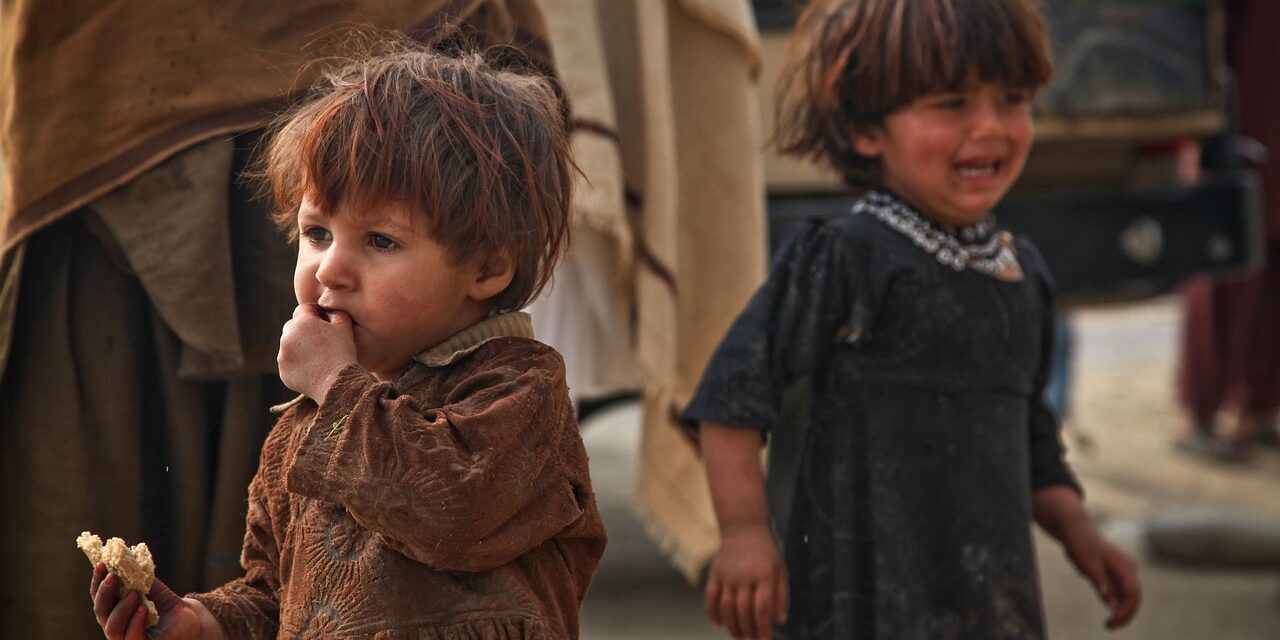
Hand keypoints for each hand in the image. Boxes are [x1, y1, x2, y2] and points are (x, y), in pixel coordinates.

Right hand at [90, 563, 202, 639]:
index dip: (97, 581)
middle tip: (113, 576)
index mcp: (113, 610)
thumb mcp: (148, 585)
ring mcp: (126, 638)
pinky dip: (135, 622)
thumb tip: (121, 553)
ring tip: (134, 593)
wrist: (186, 616)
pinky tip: (142, 609)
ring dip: (121, 608)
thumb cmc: (163, 602)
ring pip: (112, 627)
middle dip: (105, 593)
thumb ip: (133, 574)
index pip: (98, 597)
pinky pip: (132, 638)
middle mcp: (115, 625)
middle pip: (101, 612)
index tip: (101, 563)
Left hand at [278, 303, 357, 400]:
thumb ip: (335, 312)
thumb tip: (327, 311)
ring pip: (289, 345)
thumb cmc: (343, 352)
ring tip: (317, 356)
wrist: (337, 383)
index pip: (304, 309)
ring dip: (300, 346)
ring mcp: (282, 355)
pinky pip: (289, 362)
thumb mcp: (345, 326)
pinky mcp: (283, 371)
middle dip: (304, 329)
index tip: (325, 322)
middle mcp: (287, 336)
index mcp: (301, 322)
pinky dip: (298, 363)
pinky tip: (313, 368)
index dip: (316, 314)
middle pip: (293, 326)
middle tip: (321, 340)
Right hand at [704, 524, 787, 638]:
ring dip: (732, 625)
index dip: (763, 627)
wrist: (744, 527)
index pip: (762, 607)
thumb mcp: (781, 569)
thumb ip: (782, 595)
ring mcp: (727, 574)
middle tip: (752, 639)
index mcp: (764, 574)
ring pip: (726, 606)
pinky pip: (710, 597)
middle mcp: (744, 575)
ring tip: (739, 636)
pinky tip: (718, 624)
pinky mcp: (715, 573)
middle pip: (743, 610)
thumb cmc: (766, 551)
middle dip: (748, 630)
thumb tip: (780, 620)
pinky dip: (712, 612)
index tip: (765, 639)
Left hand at [1057, 521, 1141, 629]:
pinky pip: (1121, 590)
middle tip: (1109, 627)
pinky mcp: (1116, 572)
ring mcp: (1124, 570)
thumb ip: (1101, 584)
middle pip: (1134, 597)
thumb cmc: (1081, 544)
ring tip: (1109, 623)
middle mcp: (1129, 568)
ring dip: (1122, 610)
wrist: (1075, 528)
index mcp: (1124, 566)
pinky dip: (1117, 602)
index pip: (1133, 595)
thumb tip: (1113, 605)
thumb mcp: (1088, 565)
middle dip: (1125, 614)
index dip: (1125, 612)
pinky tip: (1109, 608)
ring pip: (1129, 595)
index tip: (1112, 623)